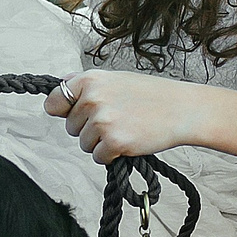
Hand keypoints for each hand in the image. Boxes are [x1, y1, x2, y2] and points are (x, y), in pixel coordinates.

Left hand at [46, 71, 197, 163]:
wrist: (183, 109)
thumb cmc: (151, 94)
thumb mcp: (115, 79)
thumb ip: (86, 85)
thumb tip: (60, 88)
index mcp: (90, 80)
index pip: (54, 101)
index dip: (63, 111)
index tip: (73, 113)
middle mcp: (93, 99)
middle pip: (71, 127)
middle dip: (89, 128)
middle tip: (116, 119)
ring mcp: (103, 121)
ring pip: (84, 144)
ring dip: (101, 142)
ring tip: (125, 128)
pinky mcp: (114, 142)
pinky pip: (98, 157)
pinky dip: (112, 155)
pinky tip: (129, 140)